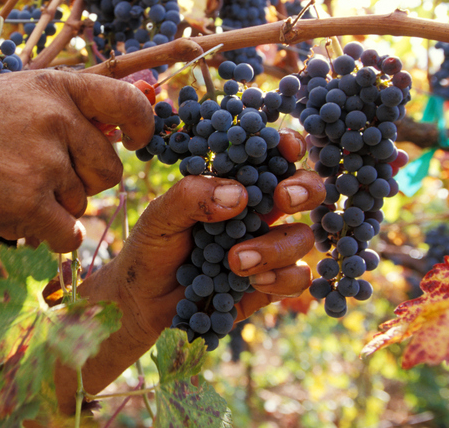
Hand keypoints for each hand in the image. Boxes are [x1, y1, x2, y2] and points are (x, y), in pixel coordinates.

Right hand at [0, 70, 153, 252]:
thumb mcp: (19, 95)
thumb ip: (72, 105)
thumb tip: (132, 116)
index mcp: (55, 88)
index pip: (127, 102)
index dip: (143, 125)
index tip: (137, 141)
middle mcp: (54, 119)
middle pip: (109, 169)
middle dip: (86, 181)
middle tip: (44, 175)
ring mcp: (42, 161)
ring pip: (84, 203)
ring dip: (59, 206)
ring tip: (15, 187)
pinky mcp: (29, 201)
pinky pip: (70, 232)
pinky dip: (55, 236)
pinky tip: (28, 221)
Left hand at [53, 130, 323, 412]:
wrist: (142, 302)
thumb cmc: (150, 248)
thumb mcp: (158, 217)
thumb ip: (190, 197)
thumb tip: (239, 195)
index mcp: (233, 184)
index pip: (270, 157)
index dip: (288, 146)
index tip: (287, 148)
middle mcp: (258, 212)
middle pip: (306, 190)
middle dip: (304, 189)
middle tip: (283, 198)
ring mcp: (268, 248)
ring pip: (301, 237)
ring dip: (276, 247)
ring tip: (235, 261)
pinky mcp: (270, 283)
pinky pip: (297, 277)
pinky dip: (280, 278)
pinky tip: (251, 282)